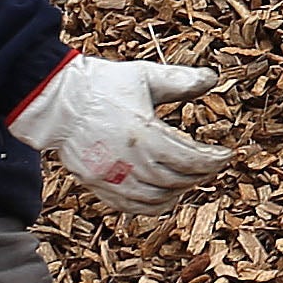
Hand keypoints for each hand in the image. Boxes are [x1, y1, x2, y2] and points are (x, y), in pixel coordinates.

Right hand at [10, 56, 229, 195]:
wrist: (56, 99)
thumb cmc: (102, 84)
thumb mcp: (144, 76)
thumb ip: (180, 80)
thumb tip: (212, 79)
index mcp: (142, 133)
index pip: (189, 159)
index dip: (212, 160)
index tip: (225, 155)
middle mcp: (126, 161)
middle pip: (176, 180)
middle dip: (200, 174)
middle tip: (211, 165)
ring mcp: (109, 176)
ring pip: (155, 197)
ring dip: (178, 190)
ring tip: (190, 178)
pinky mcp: (96, 184)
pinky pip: (131, 206)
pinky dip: (153, 204)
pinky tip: (165, 193)